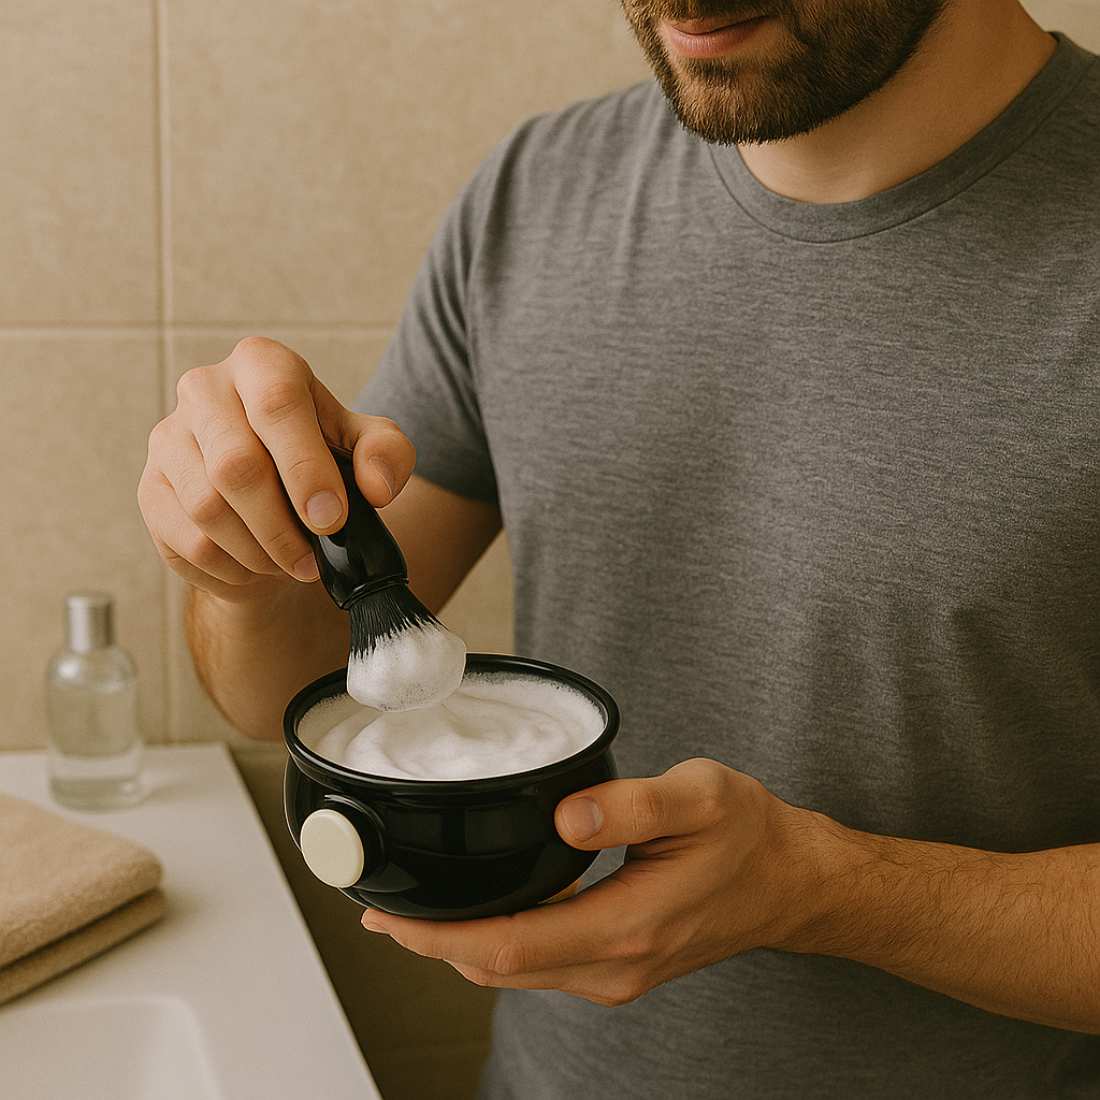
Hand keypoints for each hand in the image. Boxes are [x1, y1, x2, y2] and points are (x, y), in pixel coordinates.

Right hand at [138, 337, 415, 602]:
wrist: (270, 498)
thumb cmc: (321, 460)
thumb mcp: (367, 448)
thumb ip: (386, 454)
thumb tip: (376, 487)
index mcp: (262, 363)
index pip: (276, 405)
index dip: (306, 469)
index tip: (331, 519)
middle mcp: (205, 389)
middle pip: (236, 465)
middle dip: (282, 527)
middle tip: (312, 559)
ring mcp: (169, 438)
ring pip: (208, 509)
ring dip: (259, 552)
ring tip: (291, 563)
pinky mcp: (151, 488)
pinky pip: (188, 541)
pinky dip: (232, 567)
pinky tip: (256, 566)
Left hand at [360, 758, 821, 1005]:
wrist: (789, 882)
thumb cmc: (749, 836)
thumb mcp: (700, 797)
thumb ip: (632, 805)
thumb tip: (566, 816)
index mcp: (627, 927)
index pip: (509, 945)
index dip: (439, 935)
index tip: (389, 916)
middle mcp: (613, 965)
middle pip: (498, 969)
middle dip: (431, 943)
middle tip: (377, 907)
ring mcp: (614, 974)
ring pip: (514, 973)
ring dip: (458, 947)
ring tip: (411, 912)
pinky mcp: (616, 965)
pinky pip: (537, 964)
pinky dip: (493, 944)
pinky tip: (475, 915)